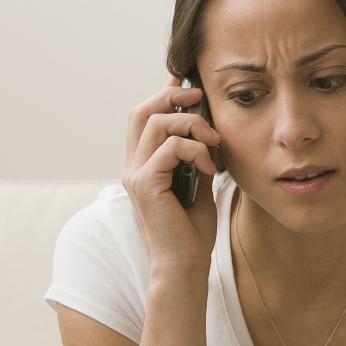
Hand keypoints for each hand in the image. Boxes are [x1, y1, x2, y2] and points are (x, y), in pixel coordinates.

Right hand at [121, 76, 223, 271]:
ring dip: (190, 124)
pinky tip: (207, 167)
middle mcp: (133, 166)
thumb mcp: (198, 185)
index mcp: (143, 164)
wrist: (185, 263)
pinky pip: (168, 147)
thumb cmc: (192, 230)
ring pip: (156, 123)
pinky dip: (194, 150)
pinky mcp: (145, 184)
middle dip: (171, 96)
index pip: (144, 118)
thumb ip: (197, 158)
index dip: (162, 94)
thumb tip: (209, 133)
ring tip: (212, 141)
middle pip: (142, 111)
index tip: (185, 81)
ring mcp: (135, 174)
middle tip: (199, 96)